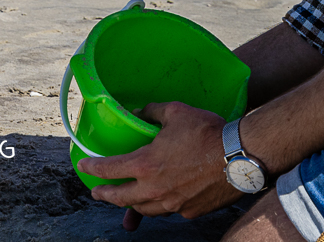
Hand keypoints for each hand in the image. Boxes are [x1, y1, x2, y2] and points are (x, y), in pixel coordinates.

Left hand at [78, 101, 240, 221]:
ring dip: (131, 205)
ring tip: (125, 202)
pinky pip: (167, 211)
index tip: (84, 166)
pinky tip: (158, 203)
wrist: (240, 156)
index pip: (110, 170)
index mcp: (146, 165)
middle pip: (122, 198)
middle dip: (105, 195)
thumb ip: (153, 111)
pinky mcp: (190, 211)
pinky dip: (157, 207)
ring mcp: (173, 204)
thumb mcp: (175, 112)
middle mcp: (155, 189)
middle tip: (97, 192)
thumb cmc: (208, 132)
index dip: (93, 168)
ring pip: (144, 209)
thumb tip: (141, 112)